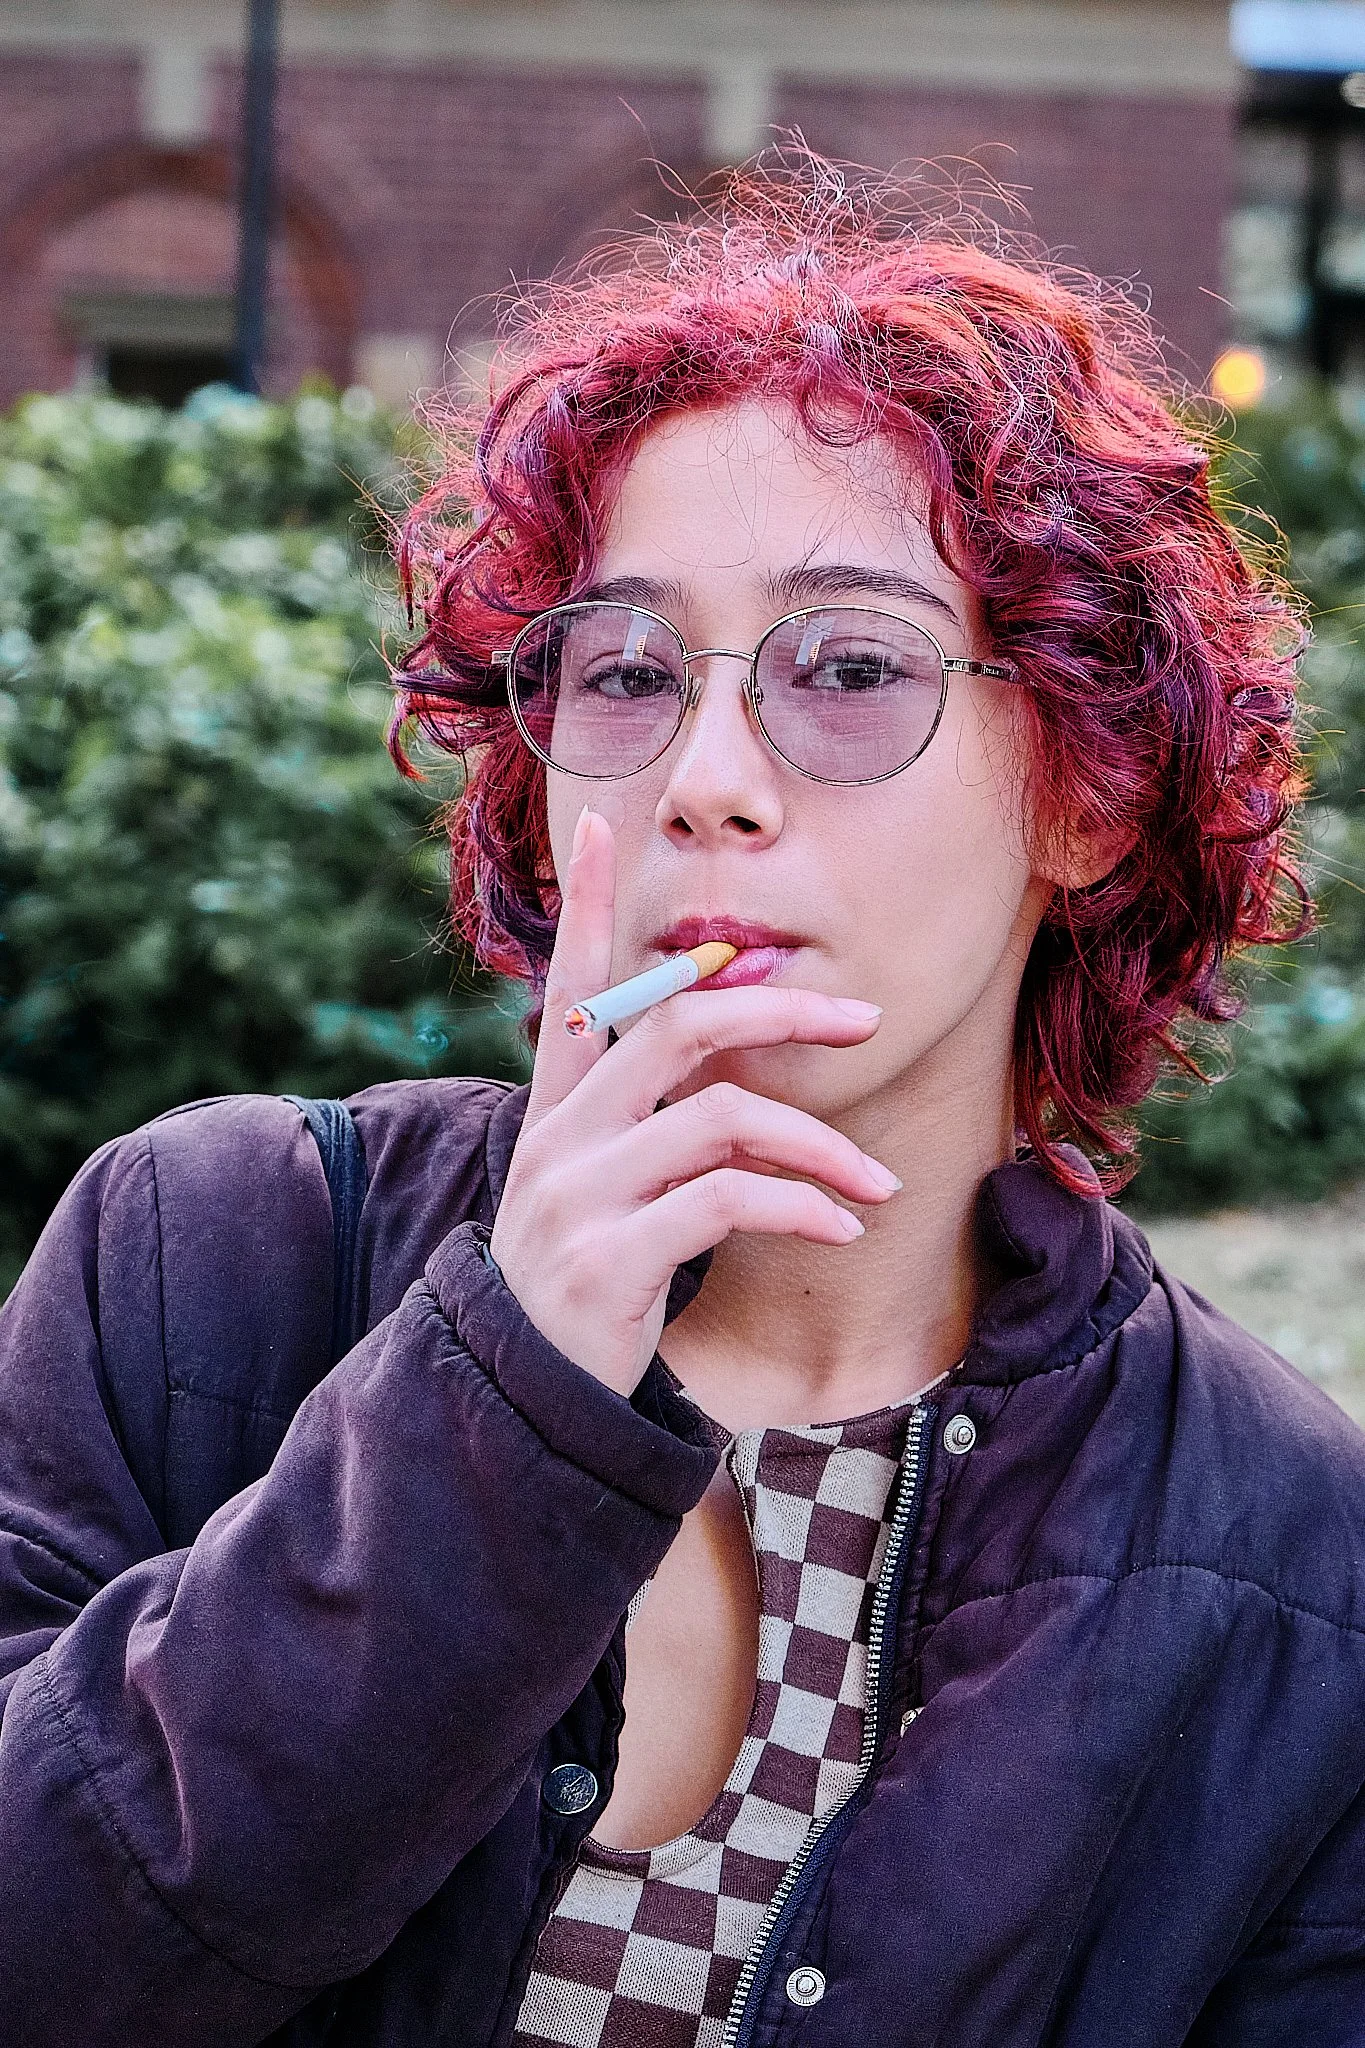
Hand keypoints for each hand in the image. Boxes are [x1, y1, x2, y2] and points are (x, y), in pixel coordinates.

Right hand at [487, 807, 898, 1395]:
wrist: (526, 1400)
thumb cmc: (590, 1284)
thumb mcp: (605, 1192)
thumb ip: (651, 1128)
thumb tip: (733, 1075)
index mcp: (560, 1109)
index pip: (574, 987)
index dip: (587, 905)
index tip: (602, 826)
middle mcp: (562, 1136)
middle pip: (675, 1023)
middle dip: (779, 1007)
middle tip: (864, 1020)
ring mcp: (579, 1194)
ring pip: (719, 1114)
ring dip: (818, 1142)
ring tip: (878, 1182)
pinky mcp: (608, 1260)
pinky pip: (725, 1201)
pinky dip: (800, 1206)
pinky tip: (840, 1228)